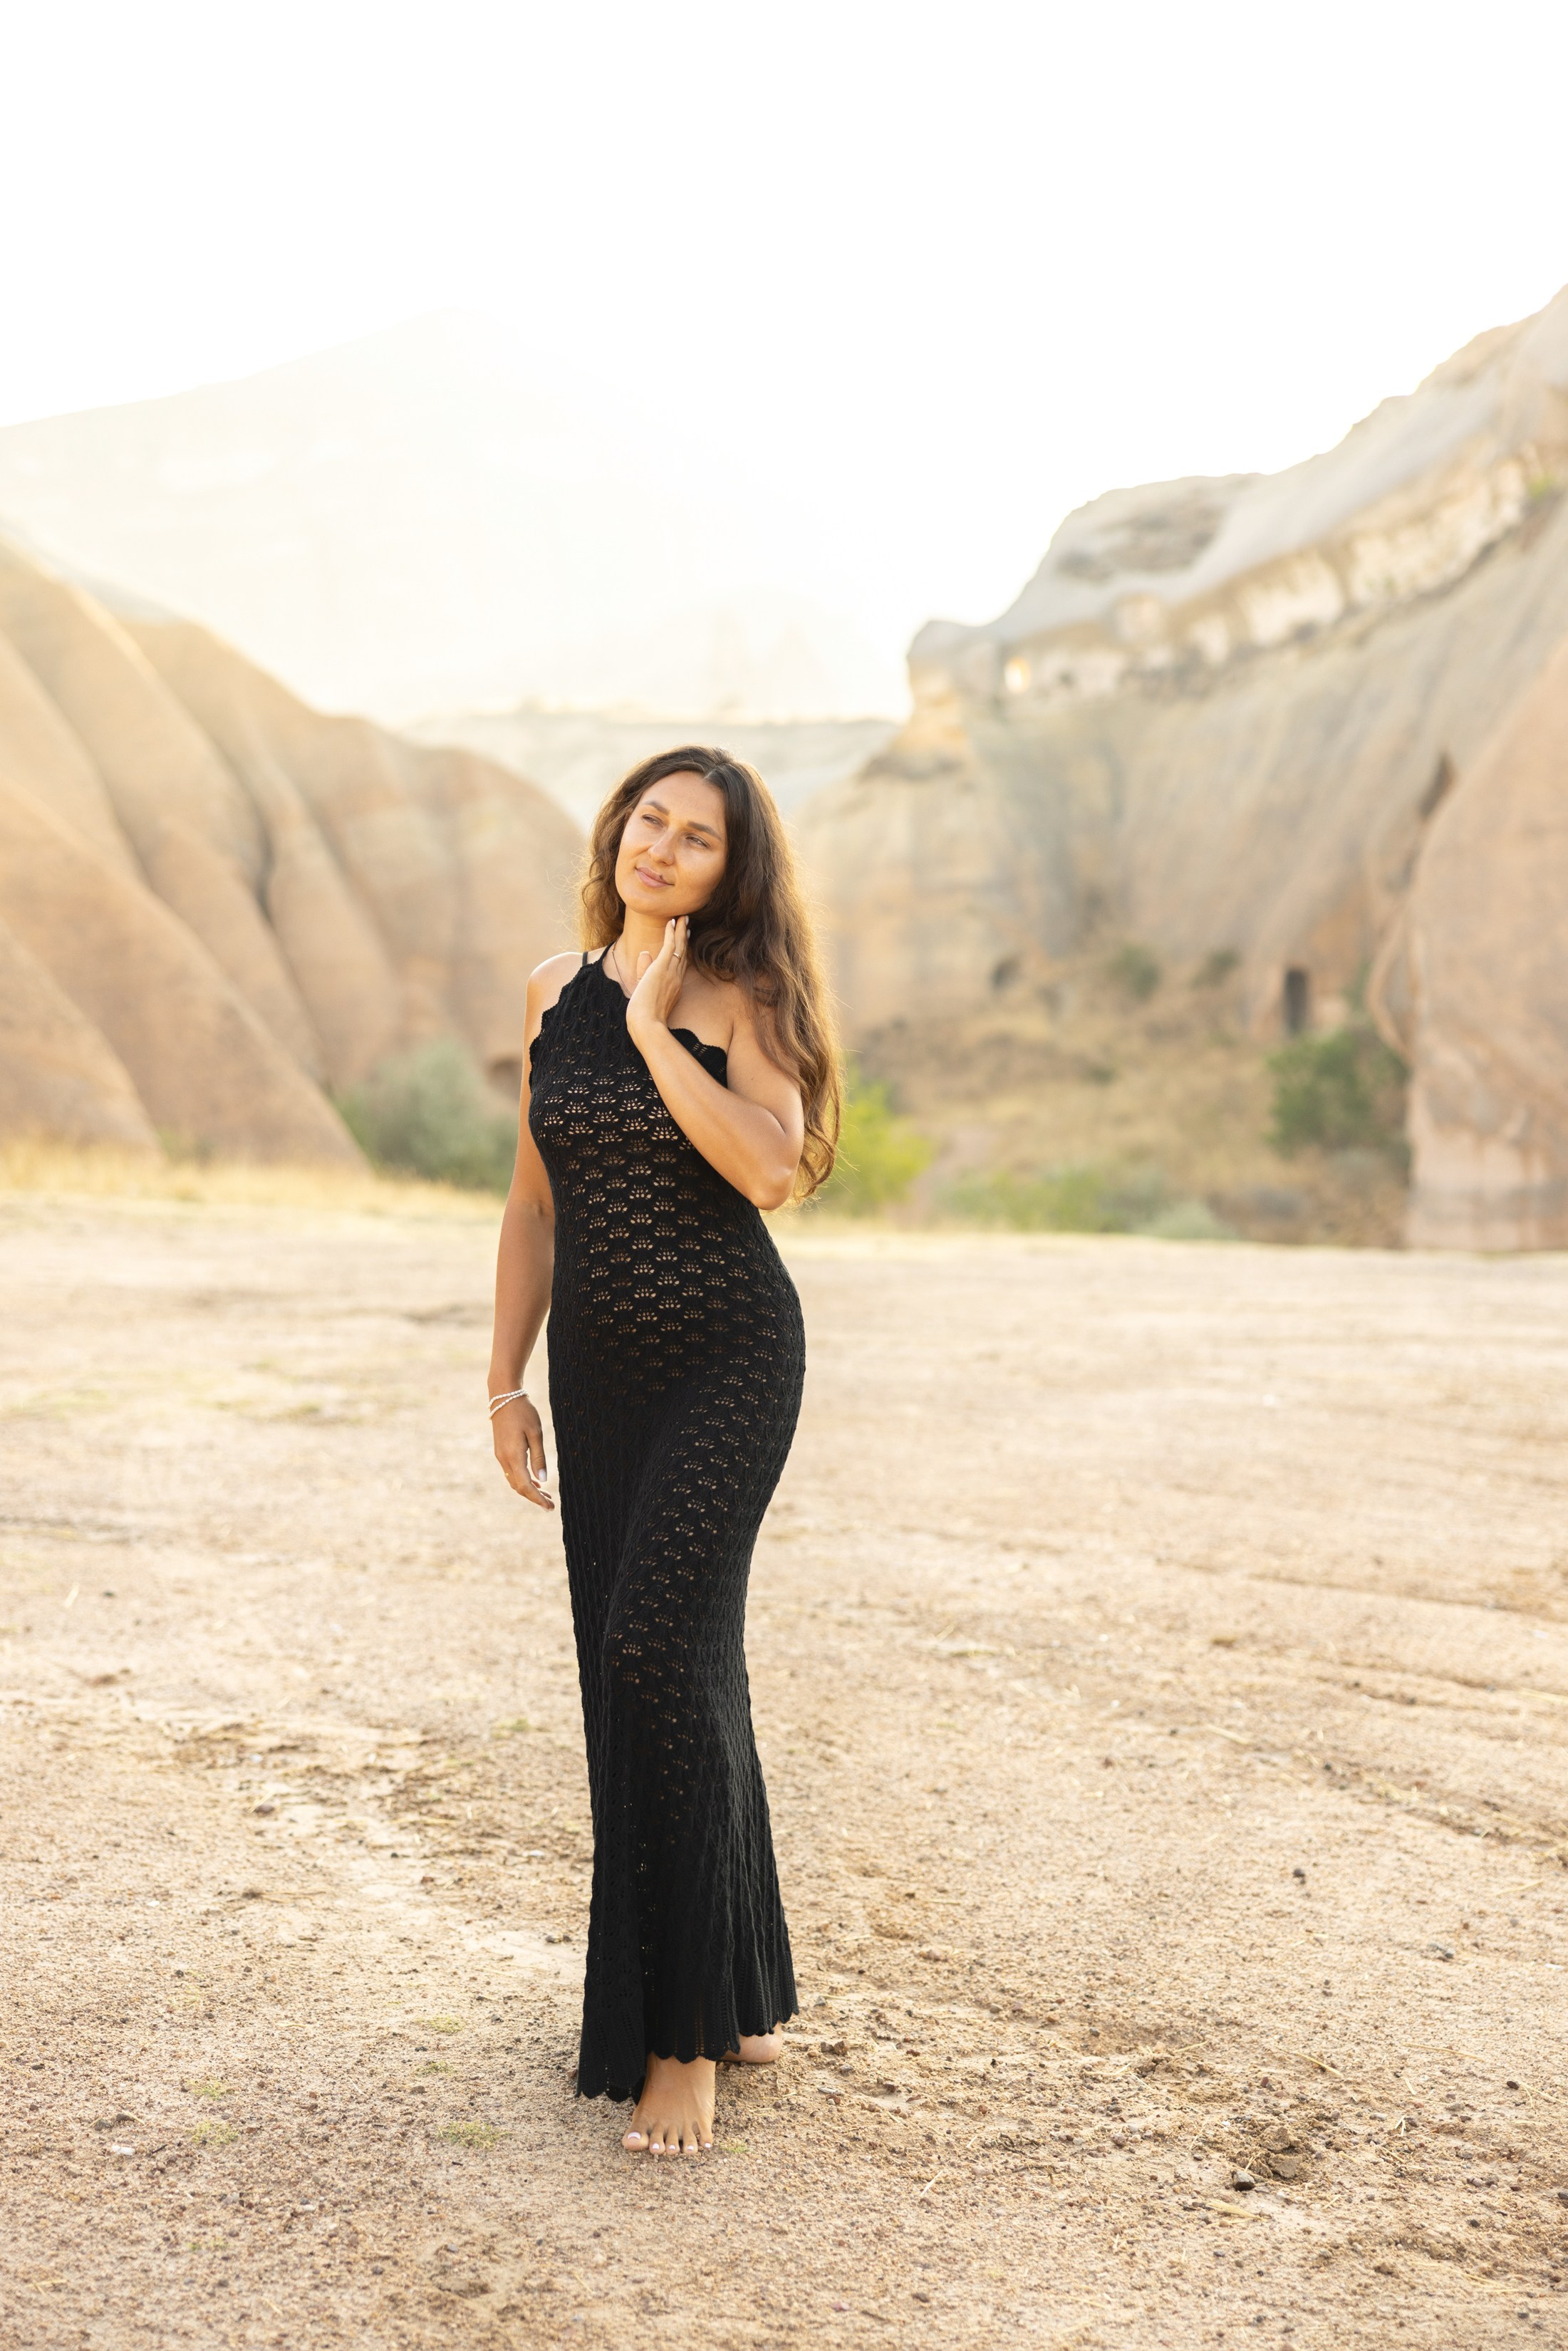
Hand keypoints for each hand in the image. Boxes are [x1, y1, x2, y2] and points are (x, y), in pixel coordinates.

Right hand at [491, 1395, 553, 1510]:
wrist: (503, 1396)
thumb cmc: (523, 1412)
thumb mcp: (536, 1433)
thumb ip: (539, 1457)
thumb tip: (542, 1480)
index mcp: (513, 1456)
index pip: (525, 1486)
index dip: (537, 1499)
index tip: (549, 1507)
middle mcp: (504, 1459)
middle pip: (518, 1487)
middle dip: (534, 1498)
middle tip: (550, 1505)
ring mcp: (500, 1455)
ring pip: (514, 1481)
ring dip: (528, 1490)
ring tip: (545, 1495)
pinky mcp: (500, 1451)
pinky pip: (511, 1472)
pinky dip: (522, 1480)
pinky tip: (534, 1481)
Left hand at [623, 917, 686, 1046]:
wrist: (647, 1025)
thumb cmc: (644, 1017)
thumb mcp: (644, 992)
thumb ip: (644, 973)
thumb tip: (644, 953)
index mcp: (674, 987)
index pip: (680, 965)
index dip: (683, 950)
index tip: (684, 939)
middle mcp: (676, 978)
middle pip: (683, 953)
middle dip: (684, 937)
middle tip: (687, 923)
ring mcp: (670, 973)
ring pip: (679, 947)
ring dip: (680, 930)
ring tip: (683, 917)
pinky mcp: (662, 968)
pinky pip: (670, 946)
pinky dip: (671, 933)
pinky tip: (672, 922)